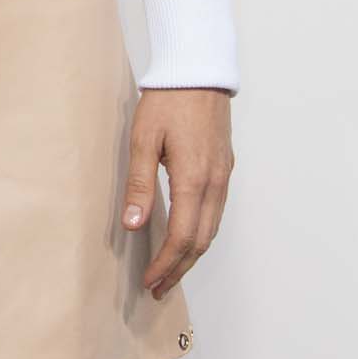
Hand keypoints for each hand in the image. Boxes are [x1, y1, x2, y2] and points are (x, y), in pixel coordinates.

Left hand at [122, 88, 233, 298]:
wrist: (199, 70)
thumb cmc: (168, 101)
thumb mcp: (143, 140)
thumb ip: (139, 185)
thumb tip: (133, 225)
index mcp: (194, 178)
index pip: (183, 236)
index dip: (166, 263)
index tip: (150, 280)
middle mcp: (215, 182)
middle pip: (201, 241)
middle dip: (179, 268)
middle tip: (158, 288)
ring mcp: (223, 176)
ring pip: (212, 229)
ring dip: (192, 255)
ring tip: (170, 270)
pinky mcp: (224, 168)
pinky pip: (216, 212)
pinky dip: (202, 233)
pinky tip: (187, 238)